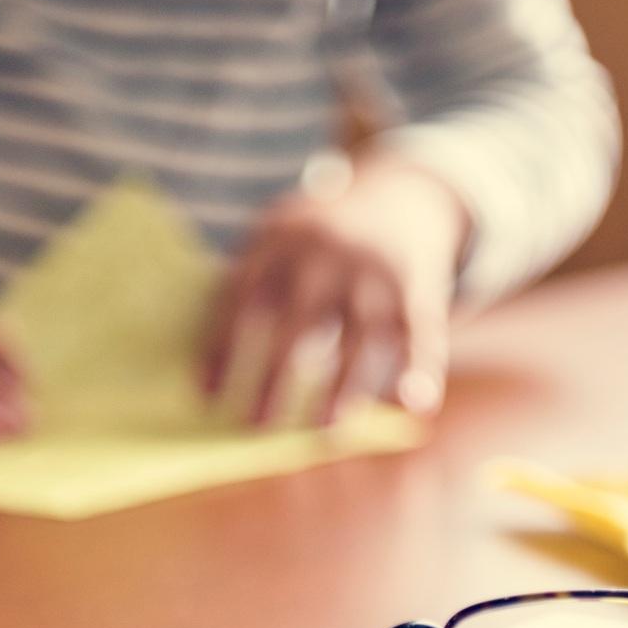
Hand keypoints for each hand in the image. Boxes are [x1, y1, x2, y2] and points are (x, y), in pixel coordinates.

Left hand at [204, 151, 468, 425]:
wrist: (400, 194)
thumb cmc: (319, 240)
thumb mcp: (281, 236)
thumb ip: (251, 283)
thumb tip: (213, 373)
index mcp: (281, 238)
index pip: (244, 296)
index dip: (223, 346)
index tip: (207, 394)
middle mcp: (329, 252)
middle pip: (299, 322)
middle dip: (275, 378)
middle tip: (255, 426)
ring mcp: (376, 270)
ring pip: (359, 336)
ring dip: (342, 388)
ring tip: (322, 433)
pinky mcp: (417, 288)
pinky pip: (420, 334)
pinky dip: (420, 370)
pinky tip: (412, 405)